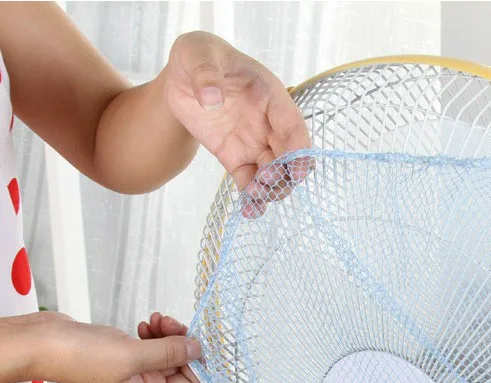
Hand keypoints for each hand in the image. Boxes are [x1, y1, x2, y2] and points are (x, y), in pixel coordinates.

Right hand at [38, 311, 203, 382]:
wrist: (43, 343)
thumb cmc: (80, 356)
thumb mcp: (132, 355)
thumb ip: (169, 352)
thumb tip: (197, 349)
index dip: (198, 366)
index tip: (197, 342)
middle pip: (181, 369)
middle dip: (182, 344)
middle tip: (173, 323)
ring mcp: (134, 372)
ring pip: (168, 354)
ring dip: (169, 335)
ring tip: (158, 320)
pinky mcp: (125, 355)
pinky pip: (152, 346)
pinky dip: (155, 333)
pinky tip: (147, 323)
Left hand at [163, 31, 311, 214]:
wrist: (182, 77)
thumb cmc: (198, 57)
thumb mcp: (197, 53)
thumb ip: (205, 74)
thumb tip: (212, 99)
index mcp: (270, 96)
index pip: (293, 126)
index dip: (300, 149)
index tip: (298, 170)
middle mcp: (269, 124)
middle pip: (290, 156)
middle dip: (285, 174)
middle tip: (266, 181)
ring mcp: (255, 144)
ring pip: (274, 174)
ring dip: (270, 190)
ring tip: (254, 196)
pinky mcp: (237, 159)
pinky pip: (250, 183)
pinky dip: (252, 200)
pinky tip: (249, 212)